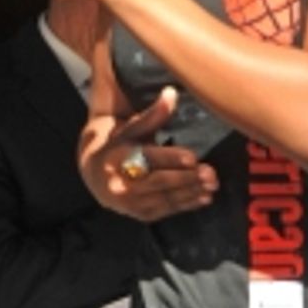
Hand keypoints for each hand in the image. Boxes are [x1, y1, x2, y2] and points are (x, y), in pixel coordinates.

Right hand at [82, 88, 218, 223]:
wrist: (95, 174)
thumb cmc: (119, 145)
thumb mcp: (132, 128)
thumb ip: (154, 114)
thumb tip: (172, 92)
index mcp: (118, 158)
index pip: (148, 158)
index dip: (171, 158)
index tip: (193, 157)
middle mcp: (121, 183)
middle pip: (159, 181)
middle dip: (187, 178)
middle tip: (210, 173)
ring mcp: (130, 203)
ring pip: (165, 198)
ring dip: (191, 192)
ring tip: (212, 185)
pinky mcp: (139, 214)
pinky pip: (166, 210)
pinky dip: (186, 205)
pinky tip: (204, 198)